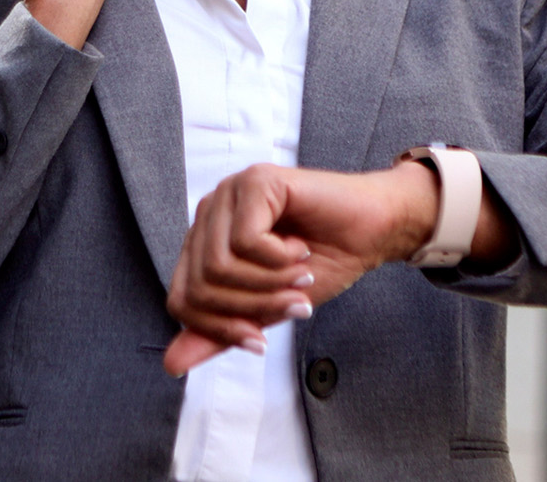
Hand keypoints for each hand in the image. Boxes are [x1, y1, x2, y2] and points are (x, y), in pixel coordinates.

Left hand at [162, 163, 441, 377]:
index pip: (181, 300)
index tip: (261, 341)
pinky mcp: (255, 181)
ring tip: (301, 276)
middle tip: (294, 304)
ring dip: (270, 284)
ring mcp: (229, 193)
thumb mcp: (267, 308)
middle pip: (199, 286)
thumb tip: (171, 365)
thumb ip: (222, 331)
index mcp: (205, 241)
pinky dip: (280, 259)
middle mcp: (209, 214)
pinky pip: (247, 241)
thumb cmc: (324, 262)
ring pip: (219, 265)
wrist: (374, 231)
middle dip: (251, 308)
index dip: (219, 330)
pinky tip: (301, 248)